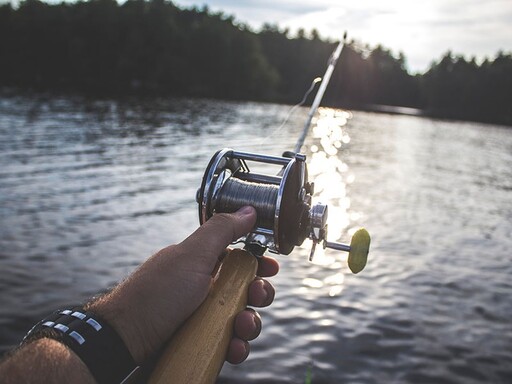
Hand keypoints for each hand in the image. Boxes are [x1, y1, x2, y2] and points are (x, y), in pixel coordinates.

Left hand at [88, 206, 278, 363]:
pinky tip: (231, 348)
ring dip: (250, 324)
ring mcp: (203, 316)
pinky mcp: (201, 341)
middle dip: (259, 295)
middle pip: (246, 289)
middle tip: (256, 297)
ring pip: (241, 318)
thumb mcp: (192, 255)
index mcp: (203, 263)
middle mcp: (205, 288)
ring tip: (241, 329)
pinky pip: (228, 342)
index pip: (239, 258)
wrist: (125, 339)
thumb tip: (249, 210)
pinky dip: (235, 346)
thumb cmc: (156, 293)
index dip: (258, 262)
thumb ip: (222, 231)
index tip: (271, 268)